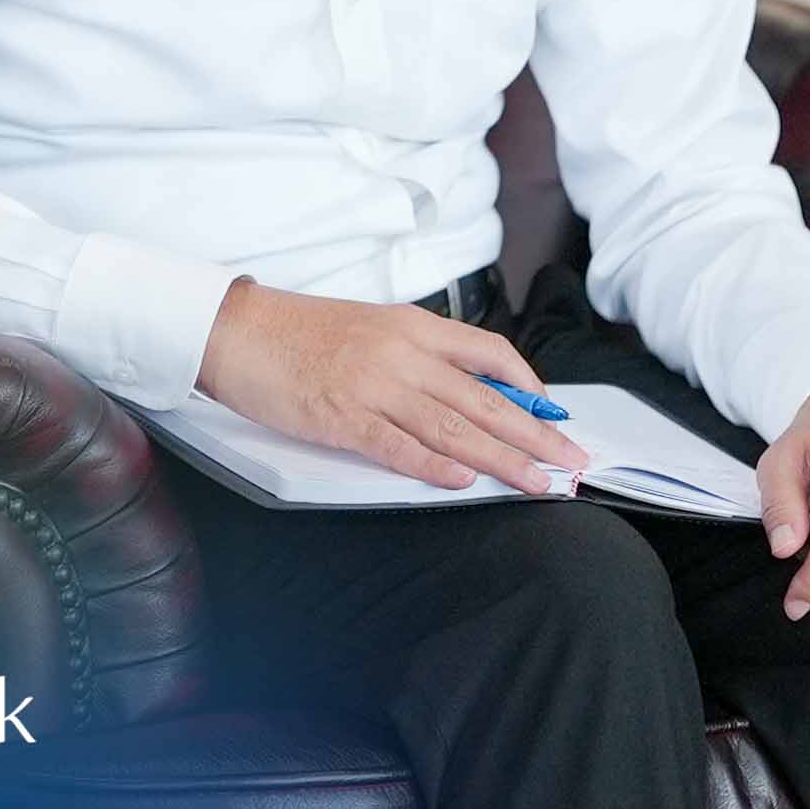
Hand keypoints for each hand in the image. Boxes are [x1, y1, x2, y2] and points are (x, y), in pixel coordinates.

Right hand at [194, 280, 591, 492]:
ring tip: (536, 482)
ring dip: (501, 459)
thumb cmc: (300, 331)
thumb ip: (419, 355)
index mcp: (412, 325)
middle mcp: (401, 352)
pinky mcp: (340, 417)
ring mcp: (372, 385)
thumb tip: (468, 391)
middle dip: (535, 434)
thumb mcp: (372, 326)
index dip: (529, 386)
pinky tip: (463, 481)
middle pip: (483, 398)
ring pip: (453, 426)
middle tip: (573, 462)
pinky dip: (433, 465)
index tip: (555, 415)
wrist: (236, 330)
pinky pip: (397, 445)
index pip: (489, 352)